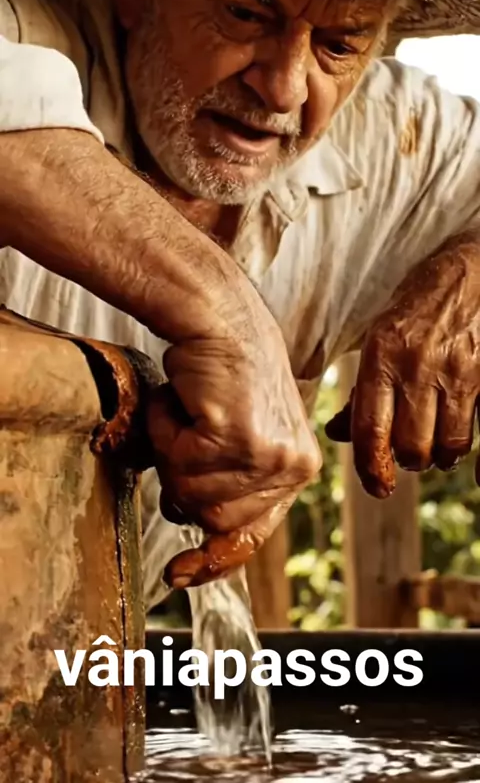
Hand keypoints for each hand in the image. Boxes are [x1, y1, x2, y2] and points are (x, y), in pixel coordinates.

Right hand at [147, 318, 321, 587]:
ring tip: (190, 408)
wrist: (220, 315)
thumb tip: (190, 526)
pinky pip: (177, 459)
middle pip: (211, 517)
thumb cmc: (222, 372)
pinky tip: (183, 399)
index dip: (213, 558)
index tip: (180, 574)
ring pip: (190, 491)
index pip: (252, 533)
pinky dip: (165, 427)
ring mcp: (269, 454)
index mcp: (297, 468)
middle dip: (182, 477)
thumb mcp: (236, 434)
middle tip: (188, 429)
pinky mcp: (240, 436)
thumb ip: (227, 483)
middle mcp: (293, 466)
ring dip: (172, 449)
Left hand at [325, 233, 479, 497]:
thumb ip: (362, 391)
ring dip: (440, 455)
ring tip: (437, 442)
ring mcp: (457, 372)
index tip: (378, 485)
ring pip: (447, 447)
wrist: (470, 270)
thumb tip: (337, 435)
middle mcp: (417, 366)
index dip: (372, 468)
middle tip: (409, 450)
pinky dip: (479, 461)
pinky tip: (477, 470)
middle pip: (411, 448)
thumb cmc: (418, 306)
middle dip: (408, 460)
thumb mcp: (380, 339)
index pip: (370, 430)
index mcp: (381, 356)